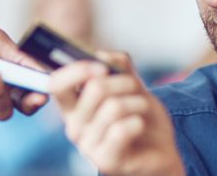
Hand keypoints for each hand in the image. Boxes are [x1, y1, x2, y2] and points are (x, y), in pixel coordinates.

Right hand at [50, 51, 183, 175]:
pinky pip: (122, 129)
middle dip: (125, 81)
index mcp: (73, 106)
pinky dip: (139, 122)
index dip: (77, 70)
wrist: (160, 152)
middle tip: (136, 87)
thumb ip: (117, 67)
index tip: (103, 67)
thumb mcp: (131, 86)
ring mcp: (87, 145)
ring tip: (143, 109)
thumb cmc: (140, 117)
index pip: (56, 83)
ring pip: (114, 107)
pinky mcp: (104, 161)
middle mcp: (74, 126)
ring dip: (138, 102)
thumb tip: (103, 55)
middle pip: (94, 88)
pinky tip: (140, 127)